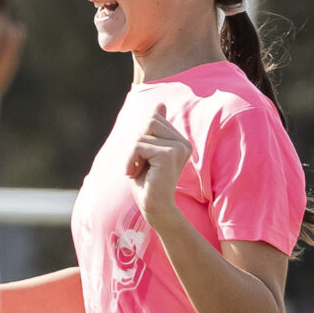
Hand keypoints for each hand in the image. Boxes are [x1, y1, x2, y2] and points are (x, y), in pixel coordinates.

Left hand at [125, 105, 190, 219]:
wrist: (154, 209)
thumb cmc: (148, 183)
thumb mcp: (146, 150)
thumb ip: (154, 130)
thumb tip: (160, 104)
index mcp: (180, 141)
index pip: (153, 120)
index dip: (140, 138)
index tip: (141, 160)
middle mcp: (183, 143)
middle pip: (149, 122)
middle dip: (136, 143)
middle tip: (136, 164)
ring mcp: (179, 148)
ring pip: (143, 133)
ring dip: (132, 152)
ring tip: (135, 169)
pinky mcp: (170, 155)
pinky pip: (139, 145)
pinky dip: (130, 158)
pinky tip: (133, 173)